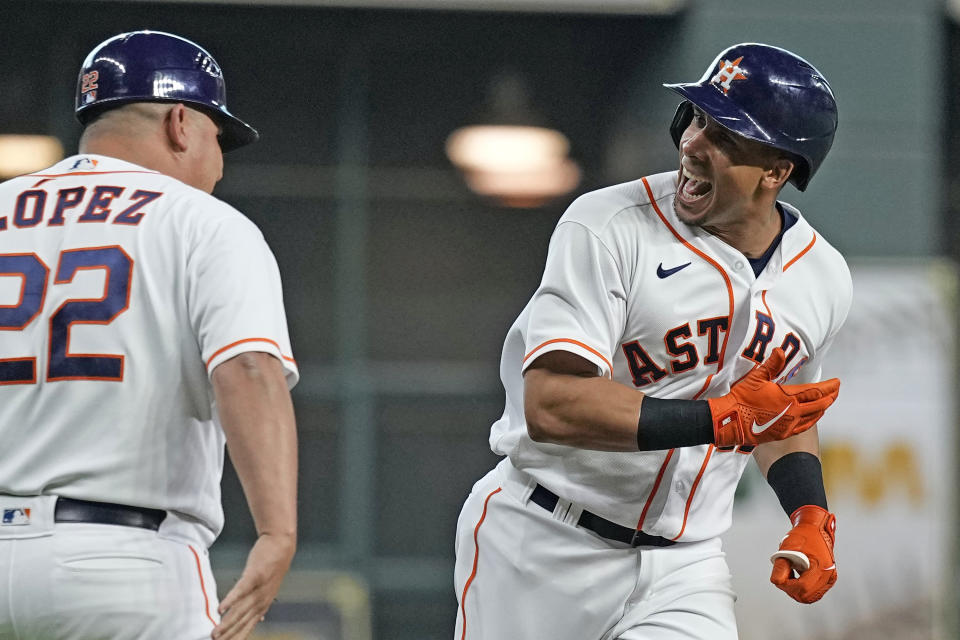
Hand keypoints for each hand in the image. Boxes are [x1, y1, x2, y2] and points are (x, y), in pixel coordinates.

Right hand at [212, 533, 295, 638]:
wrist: (282, 544)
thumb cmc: (272, 566)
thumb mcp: (269, 588)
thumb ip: (261, 604)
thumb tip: (260, 619)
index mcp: (263, 605)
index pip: (248, 627)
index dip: (237, 638)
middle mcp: (261, 600)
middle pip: (242, 622)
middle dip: (229, 636)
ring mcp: (259, 588)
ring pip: (240, 610)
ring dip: (227, 623)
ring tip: (215, 634)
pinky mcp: (255, 575)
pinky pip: (241, 590)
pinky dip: (231, 600)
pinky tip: (220, 609)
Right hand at [707, 348, 838, 446]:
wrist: (731, 422)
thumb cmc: (742, 398)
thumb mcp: (756, 377)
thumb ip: (771, 364)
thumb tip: (781, 350)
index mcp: (788, 398)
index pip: (816, 391)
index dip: (829, 386)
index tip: (837, 382)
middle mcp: (793, 412)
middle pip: (820, 405)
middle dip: (831, 396)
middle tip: (837, 390)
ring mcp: (789, 425)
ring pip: (814, 416)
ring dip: (823, 408)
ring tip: (828, 402)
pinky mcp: (783, 433)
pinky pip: (805, 426)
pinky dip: (813, 419)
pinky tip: (814, 417)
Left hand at [770, 505, 836, 603]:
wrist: (815, 529)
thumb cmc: (803, 536)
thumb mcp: (787, 549)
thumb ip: (780, 567)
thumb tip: (777, 582)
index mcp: (820, 567)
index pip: (802, 587)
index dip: (787, 585)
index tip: (780, 577)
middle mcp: (828, 575)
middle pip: (806, 596)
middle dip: (791, 590)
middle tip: (783, 577)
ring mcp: (829, 578)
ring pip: (810, 597)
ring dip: (796, 591)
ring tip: (790, 575)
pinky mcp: (827, 579)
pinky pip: (814, 592)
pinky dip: (803, 589)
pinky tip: (796, 577)